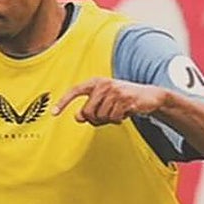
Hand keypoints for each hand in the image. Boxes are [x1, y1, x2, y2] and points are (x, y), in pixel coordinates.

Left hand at [52, 77, 168, 124]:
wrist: (149, 96)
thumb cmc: (123, 100)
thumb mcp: (104, 103)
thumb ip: (90, 110)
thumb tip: (77, 117)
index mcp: (96, 83)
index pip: (75, 90)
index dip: (63, 102)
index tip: (53, 113)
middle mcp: (103, 85)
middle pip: (87, 112)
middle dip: (95, 120)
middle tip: (106, 117)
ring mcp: (115, 91)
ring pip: (100, 117)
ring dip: (109, 120)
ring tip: (118, 112)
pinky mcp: (125, 100)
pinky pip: (113, 118)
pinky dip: (118, 120)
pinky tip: (125, 113)